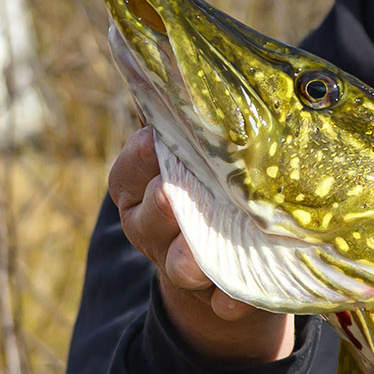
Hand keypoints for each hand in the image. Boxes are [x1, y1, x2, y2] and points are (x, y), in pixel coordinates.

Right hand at [107, 127, 296, 364]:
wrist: (225, 270)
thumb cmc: (205, 193)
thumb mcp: (188, 159)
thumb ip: (186, 125)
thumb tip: (182, 70)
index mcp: (137, 189)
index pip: (133, 167)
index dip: (146, 152)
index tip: (161, 136)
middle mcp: (151, 229)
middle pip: (153, 214)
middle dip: (164, 204)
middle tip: (174, 193)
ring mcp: (181, 267)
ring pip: (179, 264)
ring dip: (190, 257)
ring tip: (202, 253)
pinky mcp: (216, 300)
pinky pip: (221, 304)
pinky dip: (231, 300)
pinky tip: (240, 295)